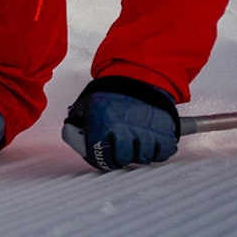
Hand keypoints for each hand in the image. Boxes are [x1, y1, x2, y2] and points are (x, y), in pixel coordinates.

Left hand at [62, 76, 179, 170]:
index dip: (101, 160)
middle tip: (120, 152)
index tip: (104, 160)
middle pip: (122, 159)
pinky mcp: (165, 131)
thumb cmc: (113, 91)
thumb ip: (78, 118)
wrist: (140, 76)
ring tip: (134, 144)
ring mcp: (146, 131)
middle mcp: (124, 129)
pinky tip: (150, 144)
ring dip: (138, 154)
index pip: (100, 156)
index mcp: (101, 123)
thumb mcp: (88, 102)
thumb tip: (71, 131)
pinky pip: (163, 153)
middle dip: (119, 157)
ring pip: (142, 158)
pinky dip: (158, 152)